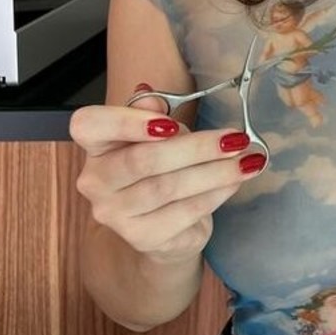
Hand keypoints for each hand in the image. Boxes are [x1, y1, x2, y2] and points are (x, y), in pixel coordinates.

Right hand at [69, 93, 260, 263]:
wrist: (166, 226)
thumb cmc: (162, 167)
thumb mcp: (161, 133)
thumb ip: (154, 114)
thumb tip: (153, 97)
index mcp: (96, 145)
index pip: (89, 125)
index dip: (127, 122)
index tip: (171, 122)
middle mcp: (95, 181)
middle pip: (143, 159)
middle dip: (197, 148)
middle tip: (235, 139)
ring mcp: (115, 213)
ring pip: (168, 187)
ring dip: (215, 172)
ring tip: (246, 160)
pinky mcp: (142, 237)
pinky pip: (184, 211)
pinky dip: (215, 194)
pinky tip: (234, 182)